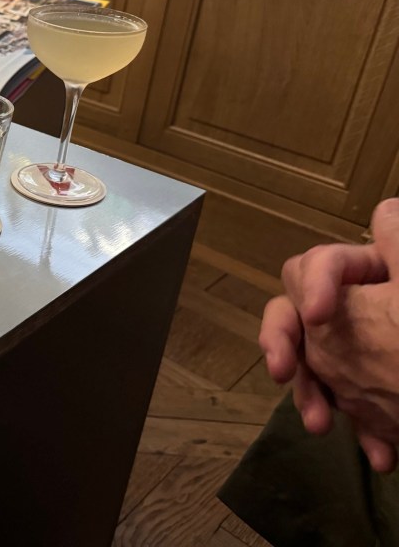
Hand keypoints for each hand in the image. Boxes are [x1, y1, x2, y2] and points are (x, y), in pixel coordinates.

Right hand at [260, 198, 398, 471]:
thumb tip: (388, 212)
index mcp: (370, 277)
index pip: (319, 265)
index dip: (314, 285)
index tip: (318, 316)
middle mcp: (361, 310)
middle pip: (300, 316)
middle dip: (286, 342)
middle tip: (281, 371)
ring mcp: (365, 351)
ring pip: (316, 364)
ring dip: (311, 393)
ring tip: (319, 425)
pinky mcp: (378, 391)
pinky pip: (353, 404)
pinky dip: (362, 429)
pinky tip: (382, 456)